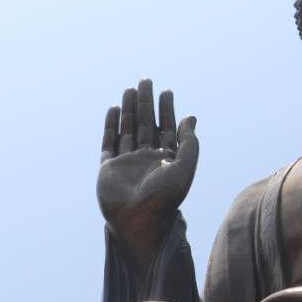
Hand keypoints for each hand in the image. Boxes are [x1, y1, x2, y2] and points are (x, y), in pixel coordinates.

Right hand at [97, 79, 198, 266]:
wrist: (139, 220)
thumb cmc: (165, 197)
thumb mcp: (184, 167)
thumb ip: (189, 142)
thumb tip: (191, 117)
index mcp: (166, 160)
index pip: (167, 128)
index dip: (167, 109)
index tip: (167, 91)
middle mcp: (147, 159)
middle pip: (147, 124)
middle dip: (147, 103)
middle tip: (147, 80)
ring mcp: (127, 163)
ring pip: (129, 129)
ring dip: (130, 109)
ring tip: (131, 89)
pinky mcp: (109, 168)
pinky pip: (110, 142)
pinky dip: (111, 125)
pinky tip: (115, 109)